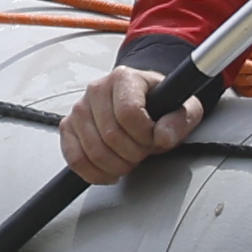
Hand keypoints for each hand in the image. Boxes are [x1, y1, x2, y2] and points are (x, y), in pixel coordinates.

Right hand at [59, 63, 207, 185]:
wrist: (142, 104)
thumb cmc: (159, 105)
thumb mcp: (183, 108)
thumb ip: (180, 120)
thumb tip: (163, 135)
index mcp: (124, 78)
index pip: (129, 113)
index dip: (145, 135)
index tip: (154, 138)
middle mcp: (97, 90)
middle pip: (111, 135)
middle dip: (133, 153)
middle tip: (143, 151)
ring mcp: (79, 109)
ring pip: (93, 150)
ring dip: (116, 165)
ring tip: (129, 159)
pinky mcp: (68, 127)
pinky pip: (75, 159)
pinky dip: (94, 173)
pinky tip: (110, 172)